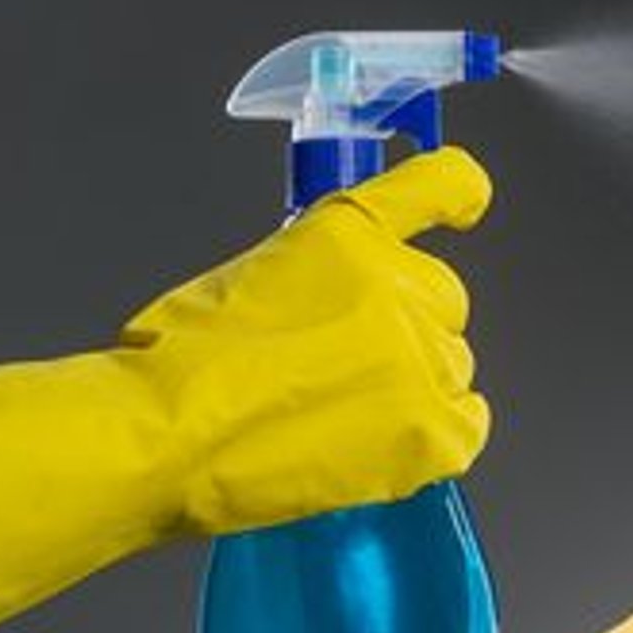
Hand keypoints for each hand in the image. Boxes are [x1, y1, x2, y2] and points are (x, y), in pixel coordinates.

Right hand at [0, 147, 491, 632]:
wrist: (165, 436)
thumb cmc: (178, 361)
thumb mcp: (249, 273)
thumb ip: (317, 272)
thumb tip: (336, 298)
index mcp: (349, 232)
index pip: (439, 185)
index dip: (458, 194)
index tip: (465, 203)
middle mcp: (398, 287)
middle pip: (442, 298)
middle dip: (405, 323)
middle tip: (343, 363)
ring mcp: (423, 361)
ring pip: (451, 365)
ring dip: (411, 383)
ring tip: (339, 415)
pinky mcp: (434, 433)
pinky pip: (467, 425)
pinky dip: (434, 436)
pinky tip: (383, 446)